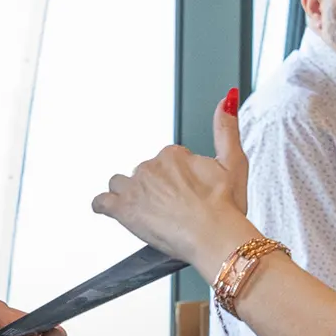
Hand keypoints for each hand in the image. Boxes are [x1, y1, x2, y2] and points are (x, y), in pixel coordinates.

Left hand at [91, 89, 256, 270]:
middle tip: (175, 209)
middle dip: (156, 188)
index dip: (178, 178)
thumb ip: (226, 129)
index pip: (167, 161)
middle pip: (145, 174)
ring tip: (149, 212)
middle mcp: (150, 167)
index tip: (188, 193)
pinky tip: (113, 211)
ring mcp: (134, 188)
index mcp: (173, 155)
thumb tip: (226, 98)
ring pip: (121, 184)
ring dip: (130, 194)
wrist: (215, 237)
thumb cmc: (226, 207)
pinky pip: (101, 202)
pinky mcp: (122, 210)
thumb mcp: (234, 163)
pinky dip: (105, 206)